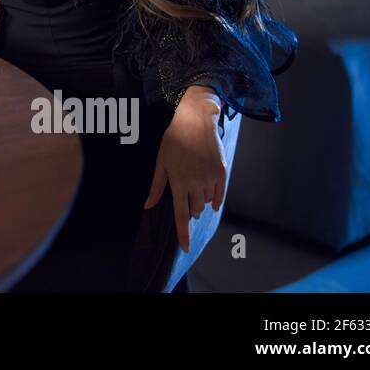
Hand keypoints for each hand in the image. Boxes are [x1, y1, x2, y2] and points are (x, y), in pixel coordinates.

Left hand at [143, 86, 226, 252]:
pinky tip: (209, 198)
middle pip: (194, 210)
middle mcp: (196, 183)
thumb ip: (156, 186)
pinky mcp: (222, 173)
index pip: (180, 215)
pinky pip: (219, 196)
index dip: (183, 233)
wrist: (196, 122)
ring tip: (194, 188)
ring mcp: (211, 179)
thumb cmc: (173, 140)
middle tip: (184, 196)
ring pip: (206, 203)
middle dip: (188, 209)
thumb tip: (147, 206)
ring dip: (199, 202)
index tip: (185, 248)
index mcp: (179, 182)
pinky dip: (213, 200)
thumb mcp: (160, 162)